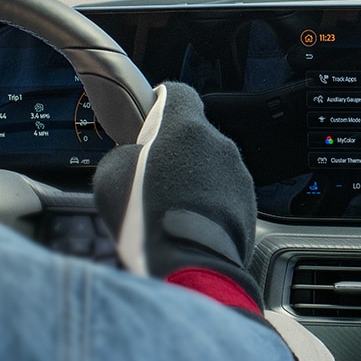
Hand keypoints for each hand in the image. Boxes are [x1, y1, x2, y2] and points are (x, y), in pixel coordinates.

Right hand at [93, 82, 261, 310]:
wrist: (189, 268)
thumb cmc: (146, 219)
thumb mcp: (110, 175)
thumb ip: (124, 152)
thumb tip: (133, 155)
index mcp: (184, 126)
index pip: (178, 92)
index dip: (161, 104)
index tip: (149, 121)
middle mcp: (218, 143)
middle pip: (194, 134)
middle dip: (175, 150)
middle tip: (153, 177)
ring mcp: (239, 174)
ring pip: (211, 166)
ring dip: (194, 178)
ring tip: (170, 208)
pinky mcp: (249, 204)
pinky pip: (225, 193)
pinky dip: (210, 203)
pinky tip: (189, 225)